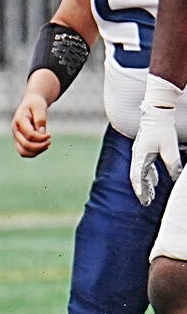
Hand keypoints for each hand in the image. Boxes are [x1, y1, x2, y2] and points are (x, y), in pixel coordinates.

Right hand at [11, 94, 50, 157]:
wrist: (30, 104)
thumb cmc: (35, 104)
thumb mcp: (39, 107)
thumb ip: (40, 119)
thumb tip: (41, 134)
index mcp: (19, 120)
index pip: (29, 134)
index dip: (41, 138)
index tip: (50, 135)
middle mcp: (15, 130)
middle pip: (25, 145)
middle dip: (39, 146)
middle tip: (49, 141)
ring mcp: (16, 137)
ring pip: (23, 152)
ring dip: (36, 151)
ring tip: (46, 145)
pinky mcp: (19, 141)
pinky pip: (24, 152)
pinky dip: (34, 153)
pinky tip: (42, 146)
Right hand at [131, 76, 183, 204]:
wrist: (156, 111)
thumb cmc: (162, 129)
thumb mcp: (170, 148)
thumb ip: (173, 164)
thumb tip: (176, 178)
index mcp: (140, 156)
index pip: (138, 178)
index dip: (141, 190)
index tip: (145, 201)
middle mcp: (137, 156)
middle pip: (137, 177)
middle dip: (142, 190)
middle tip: (147, 202)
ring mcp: (139, 153)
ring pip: (140, 173)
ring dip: (146, 184)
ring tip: (150, 195)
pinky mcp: (144, 149)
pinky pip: (144, 166)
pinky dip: (148, 176)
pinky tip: (153, 180)